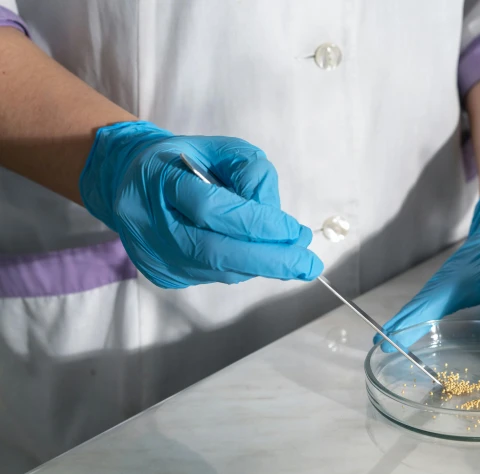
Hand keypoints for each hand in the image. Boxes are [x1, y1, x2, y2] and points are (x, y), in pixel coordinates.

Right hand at [79, 121, 322, 287]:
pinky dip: (241, 267)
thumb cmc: (182, 160)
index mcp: (158, 179)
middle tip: (308, 264)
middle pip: (216, 251)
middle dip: (270, 260)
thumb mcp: (219, 149)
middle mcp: (151, 223)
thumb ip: (250, 174)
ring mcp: (154, 254)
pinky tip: (257, 257)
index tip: (297, 233)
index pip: (213, 209)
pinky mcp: (161, 273)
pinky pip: (212, 276)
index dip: (259, 224)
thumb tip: (277, 218)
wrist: (128, 180)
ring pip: (218, 270)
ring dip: (260, 265)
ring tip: (292, 258)